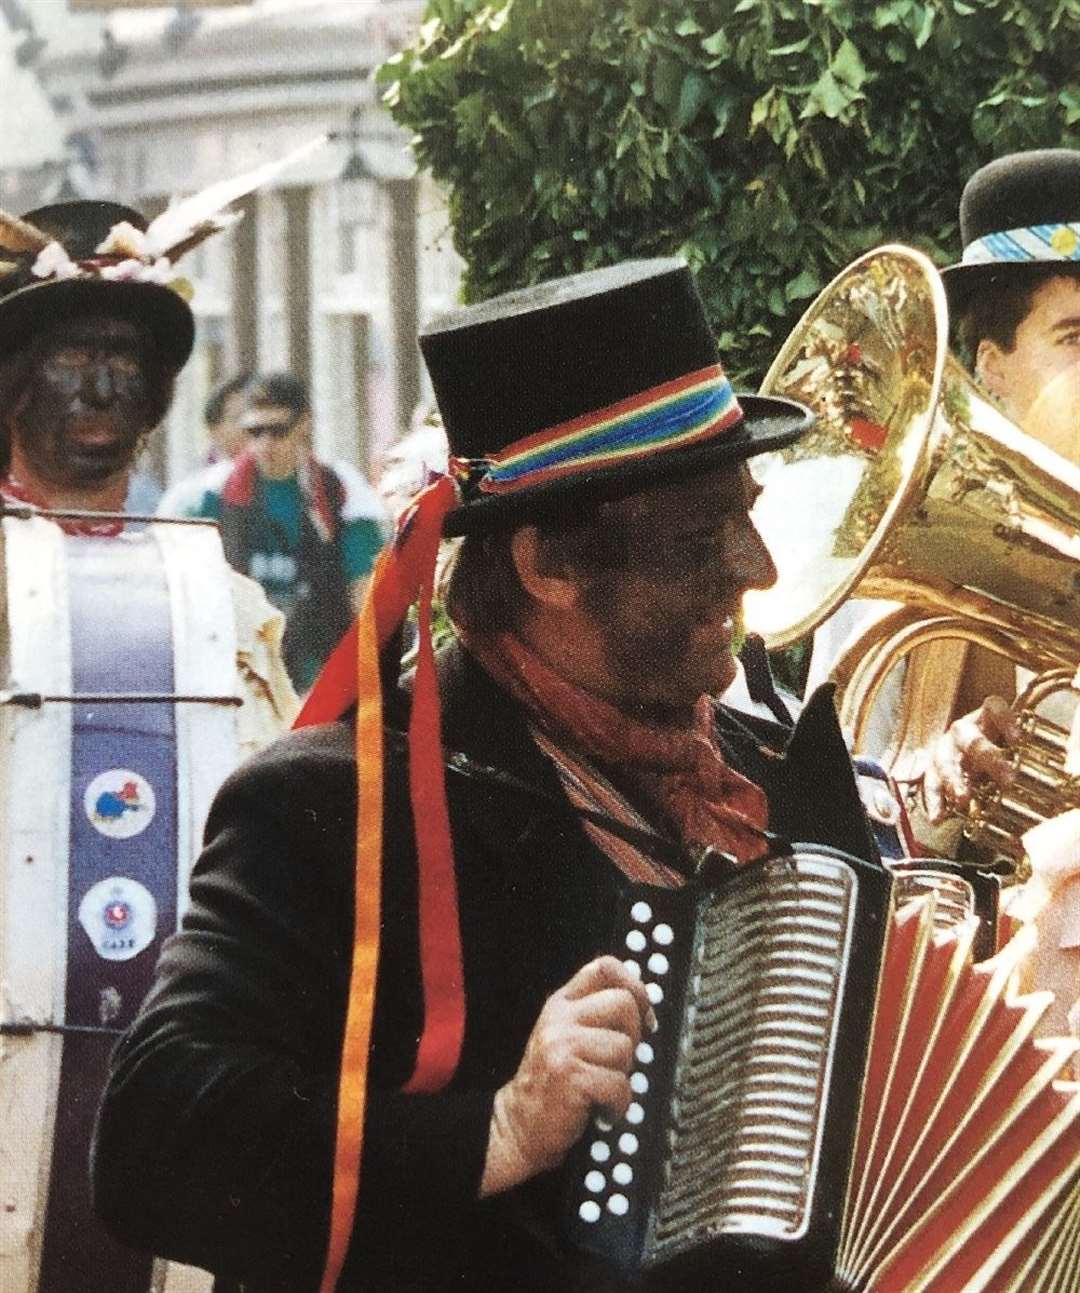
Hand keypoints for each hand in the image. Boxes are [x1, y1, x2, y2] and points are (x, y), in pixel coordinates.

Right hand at [479, 955, 655, 1196]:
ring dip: (622, 1076)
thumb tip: (642, 1002)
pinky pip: (619, 1084)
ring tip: (602, 1088)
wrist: (519, 1124)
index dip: (634, 986)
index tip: (644, 1015)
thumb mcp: (565, 1034)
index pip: (604, 967)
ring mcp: (562, 1045)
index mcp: (562, 1003)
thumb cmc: (553, 1082)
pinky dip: (618, 1105)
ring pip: (624, 1047)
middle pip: (623, 1003)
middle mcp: (560, 1018)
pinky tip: (602, 1110)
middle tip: (619, 1060)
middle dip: (633, 1035)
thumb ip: (593, 1013)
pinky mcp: (570, 1076)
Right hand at [922, 695, 1020, 823]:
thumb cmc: (994, 753)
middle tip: (1006, 778)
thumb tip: (1064, 772)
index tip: (1018, 739)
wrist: (963, 759)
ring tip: (964, 799)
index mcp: (984, 720)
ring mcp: (944, 750)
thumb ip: (1027, 755)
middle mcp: (962, 732)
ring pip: (944, 760)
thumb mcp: (1008, 748)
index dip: (1005, 720)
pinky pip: (929, 783)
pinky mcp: (932, 770)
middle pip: (970, 738)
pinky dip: (934, 800)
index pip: (993, 708)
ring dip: (954, 780)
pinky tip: (939, 816)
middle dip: (987, 758)